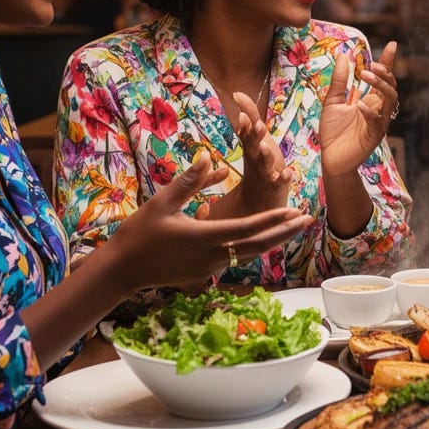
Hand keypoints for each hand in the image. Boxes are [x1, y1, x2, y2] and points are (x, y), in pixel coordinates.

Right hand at [110, 152, 311, 290]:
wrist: (122, 270)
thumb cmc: (139, 233)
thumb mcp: (162, 202)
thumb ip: (189, 180)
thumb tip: (209, 156)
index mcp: (204, 237)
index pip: (247, 228)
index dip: (273, 220)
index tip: (294, 211)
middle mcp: (211, 256)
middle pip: (257, 246)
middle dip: (284, 233)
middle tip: (307, 219)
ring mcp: (209, 268)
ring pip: (249, 254)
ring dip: (272, 241)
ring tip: (293, 227)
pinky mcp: (204, 273)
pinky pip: (235, 259)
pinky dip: (254, 248)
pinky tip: (265, 238)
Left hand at [201, 91, 290, 219]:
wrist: (260, 231)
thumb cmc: (243, 207)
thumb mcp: (222, 190)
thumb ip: (209, 180)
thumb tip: (195, 163)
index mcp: (252, 160)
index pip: (247, 134)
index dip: (244, 117)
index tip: (237, 96)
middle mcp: (263, 166)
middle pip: (259, 143)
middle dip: (256, 130)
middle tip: (249, 119)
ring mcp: (272, 179)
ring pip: (270, 163)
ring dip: (268, 153)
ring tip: (264, 146)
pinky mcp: (278, 195)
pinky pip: (282, 185)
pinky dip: (285, 179)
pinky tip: (287, 173)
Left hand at [320, 41, 399, 176]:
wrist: (330, 158)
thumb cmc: (333, 132)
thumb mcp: (332, 101)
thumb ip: (339, 81)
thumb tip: (345, 56)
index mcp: (371, 101)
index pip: (384, 79)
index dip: (389, 62)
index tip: (392, 45)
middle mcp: (378, 111)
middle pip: (391, 88)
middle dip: (385, 74)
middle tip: (371, 65)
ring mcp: (378, 124)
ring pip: (390, 101)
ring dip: (380, 86)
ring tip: (366, 76)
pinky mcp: (373, 138)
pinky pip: (378, 122)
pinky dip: (370, 112)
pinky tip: (360, 105)